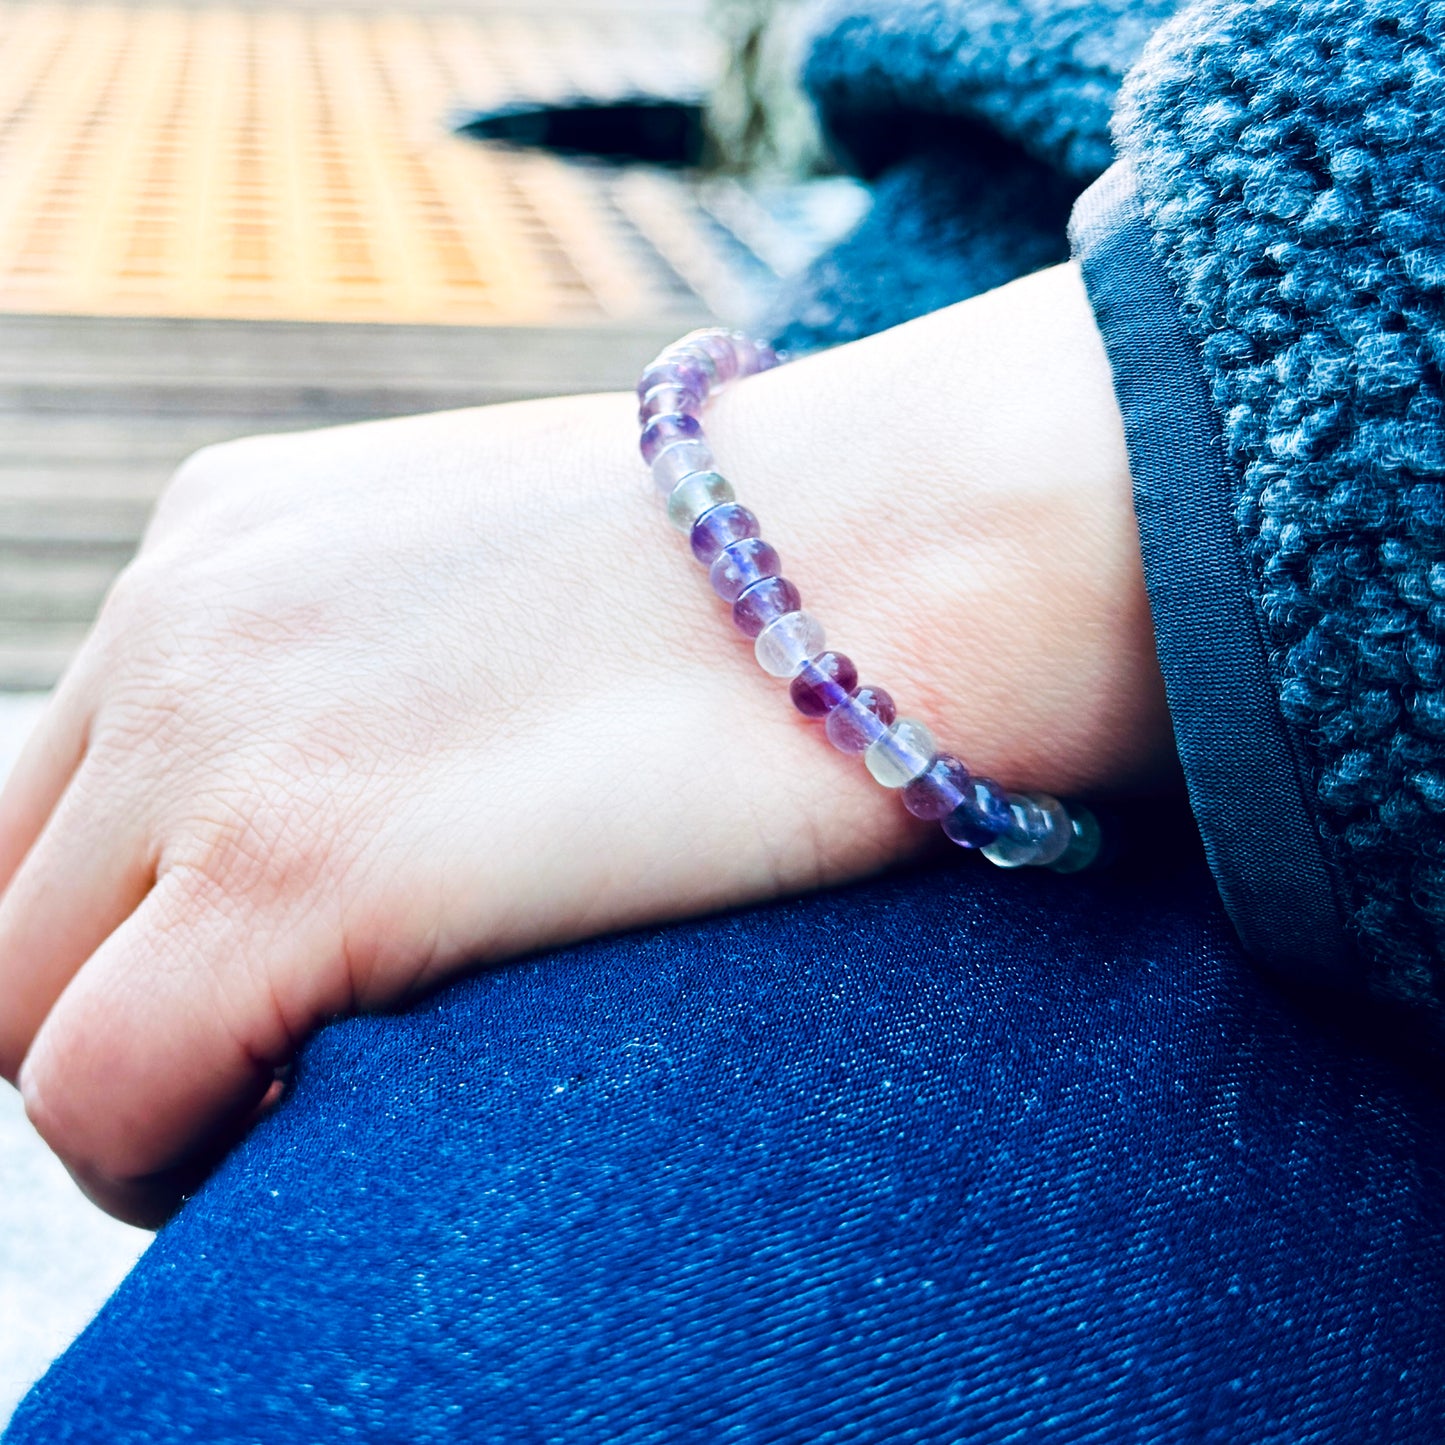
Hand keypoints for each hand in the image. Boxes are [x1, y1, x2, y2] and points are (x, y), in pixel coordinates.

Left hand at [0, 263, 1171, 1223]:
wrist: (909, 540)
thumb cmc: (768, 574)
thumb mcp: (514, 575)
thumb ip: (390, 666)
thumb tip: (382, 800)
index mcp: (228, 534)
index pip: (60, 781)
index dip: (122, 915)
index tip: (238, 990)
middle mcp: (183, 617)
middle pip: (9, 896)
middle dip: (105, 1004)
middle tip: (259, 1072)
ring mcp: (222, 738)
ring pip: (25, 1008)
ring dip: (136, 1093)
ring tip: (293, 1116)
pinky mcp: (300, 874)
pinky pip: (101, 1095)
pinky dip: (163, 1162)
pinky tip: (307, 1142)